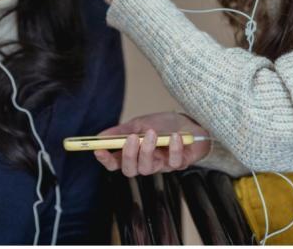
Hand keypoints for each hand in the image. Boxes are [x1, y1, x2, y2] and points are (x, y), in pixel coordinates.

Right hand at [94, 112, 210, 176]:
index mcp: (134, 153)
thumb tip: (99, 136)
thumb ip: (121, 131)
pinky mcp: (179, 164)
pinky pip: (173, 162)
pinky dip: (173, 148)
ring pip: (148, 168)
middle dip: (128, 155)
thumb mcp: (141, 123)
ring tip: (152, 132)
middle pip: (129, 170)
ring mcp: (162, 165)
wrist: (192, 122)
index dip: (106, 160)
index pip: (115, 163)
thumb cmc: (165, 125)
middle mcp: (146, 162)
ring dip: (148, 150)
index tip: (99, 150)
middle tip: (132, 138)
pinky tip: (175, 136)